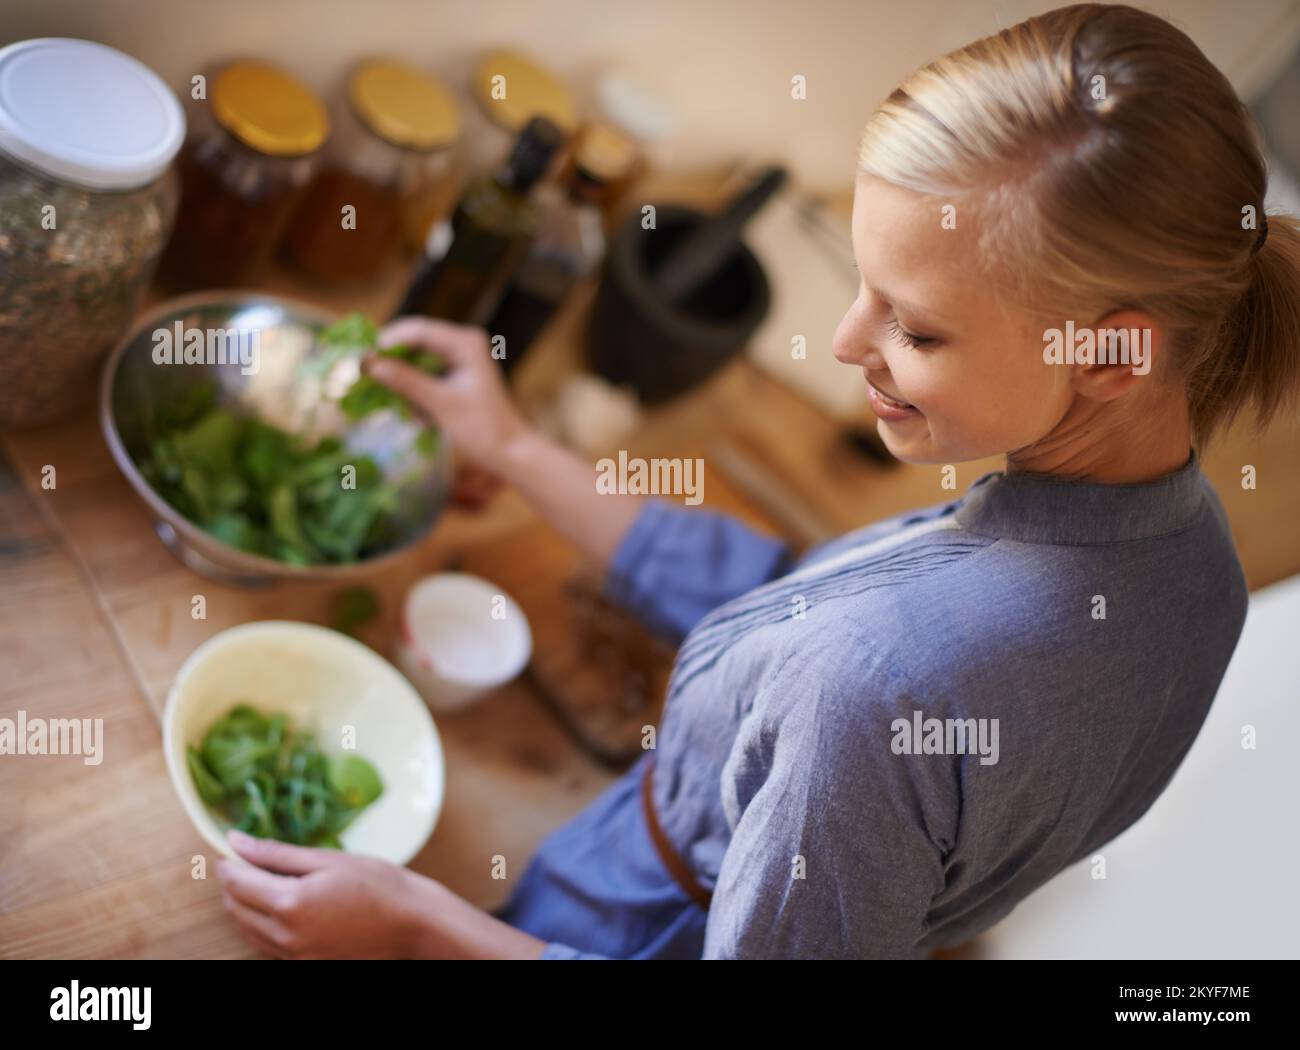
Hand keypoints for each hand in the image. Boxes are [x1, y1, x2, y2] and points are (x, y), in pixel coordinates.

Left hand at [217, 829, 546, 959]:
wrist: (412, 923)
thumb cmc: (377, 884)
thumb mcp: (327, 859)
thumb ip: (276, 853)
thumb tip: (236, 841)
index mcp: (288, 903)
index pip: (236, 883)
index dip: (228, 864)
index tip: (230, 849)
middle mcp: (284, 935)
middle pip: (235, 908)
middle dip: (233, 884)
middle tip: (246, 861)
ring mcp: (293, 955)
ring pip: (247, 930)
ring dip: (244, 905)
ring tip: (261, 881)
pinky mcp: (304, 964)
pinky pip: (266, 945)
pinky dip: (261, 924)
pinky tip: (280, 906)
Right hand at [366, 317, 532, 476]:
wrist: (508, 451)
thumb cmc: (483, 428)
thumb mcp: (441, 405)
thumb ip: (407, 382)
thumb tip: (371, 365)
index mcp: (465, 342)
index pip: (418, 330)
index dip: (388, 342)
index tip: (362, 359)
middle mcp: (461, 342)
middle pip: (413, 342)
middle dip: (392, 363)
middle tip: (367, 380)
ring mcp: (457, 358)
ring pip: (414, 360)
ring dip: (404, 384)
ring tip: (409, 410)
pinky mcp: (452, 374)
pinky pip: (422, 375)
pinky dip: (415, 394)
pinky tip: (422, 418)